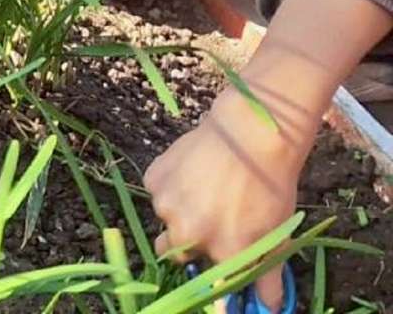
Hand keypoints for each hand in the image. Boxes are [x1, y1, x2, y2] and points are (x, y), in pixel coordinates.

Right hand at [145, 93, 297, 311]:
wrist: (250, 134)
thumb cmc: (270, 187)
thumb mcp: (277, 235)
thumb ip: (268, 277)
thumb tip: (271, 309)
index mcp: (221, 251)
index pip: (209, 288)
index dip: (210, 285)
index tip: (214, 276)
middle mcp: (188, 233)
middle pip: (176, 253)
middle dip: (189, 245)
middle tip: (210, 224)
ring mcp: (166, 204)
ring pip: (168, 220)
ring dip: (181, 214)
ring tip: (206, 191)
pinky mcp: (153, 178)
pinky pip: (158, 192)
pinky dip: (172, 189)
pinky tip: (193, 174)